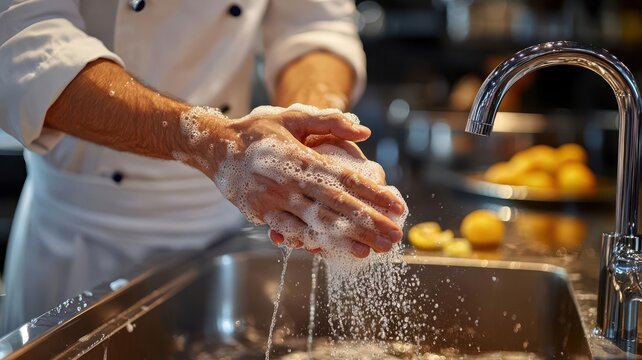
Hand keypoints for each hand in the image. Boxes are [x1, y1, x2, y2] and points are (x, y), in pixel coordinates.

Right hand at [213, 109, 404, 256]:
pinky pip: (292, 232)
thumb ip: (330, 121)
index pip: (344, 178)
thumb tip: (364, 131)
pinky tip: (336, 250)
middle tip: (394, 236)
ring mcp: (274, 200)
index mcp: (299, 156)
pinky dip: (315, 242)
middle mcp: (288, 181)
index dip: (372, 194)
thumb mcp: (292, 116)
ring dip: (347, 239)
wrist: (215, 146)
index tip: (396, 206)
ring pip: (316, 223)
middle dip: (368, 223)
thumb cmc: (258, 130)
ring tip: (373, 249)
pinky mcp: (262, 214)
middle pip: (336, 206)